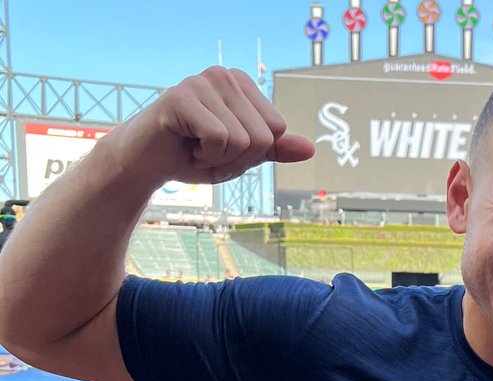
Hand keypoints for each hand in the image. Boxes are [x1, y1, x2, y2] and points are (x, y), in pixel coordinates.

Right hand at [108, 67, 313, 188]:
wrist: (148, 161)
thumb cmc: (194, 154)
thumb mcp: (243, 156)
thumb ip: (275, 150)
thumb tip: (311, 148)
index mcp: (242, 84)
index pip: (277, 131)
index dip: (254, 153)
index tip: (226, 148)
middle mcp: (225, 75)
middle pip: (264, 137)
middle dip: (239, 159)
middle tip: (209, 151)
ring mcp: (202, 82)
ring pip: (244, 142)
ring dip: (220, 160)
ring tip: (196, 147)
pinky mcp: (182, 96)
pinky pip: (220, 141)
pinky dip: (206, 157)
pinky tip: (186, 144)